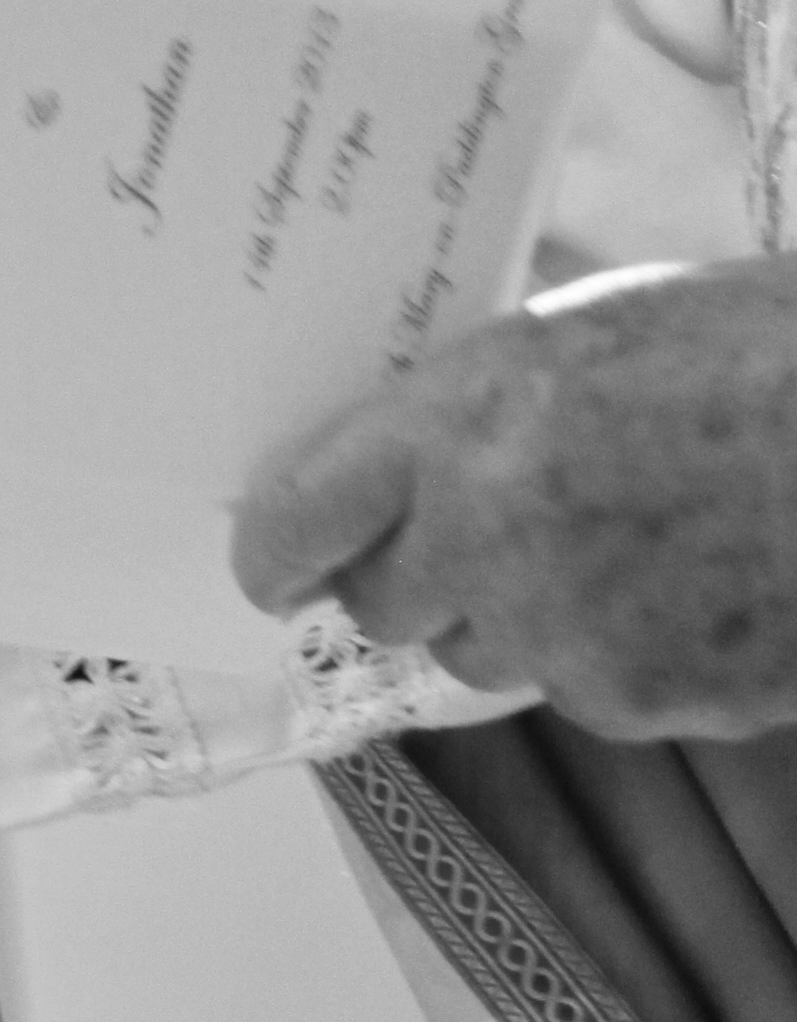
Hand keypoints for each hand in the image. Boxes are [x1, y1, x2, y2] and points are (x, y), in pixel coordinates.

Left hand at [231, 252, 796, 736]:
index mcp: (464, 421)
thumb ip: (490, 393)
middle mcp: (489, 535)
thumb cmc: (775, 353)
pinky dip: (636, 657)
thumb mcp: (607, 322)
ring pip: (492, 656)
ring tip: (641, 545)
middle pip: (385, 606)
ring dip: (534, 620)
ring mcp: (568, 630)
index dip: (277, 549)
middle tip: (503, 535)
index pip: (299, 513)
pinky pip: (598, 693)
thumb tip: (406, 443)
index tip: (274, 569)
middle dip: (425, 581)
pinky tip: (710, 589)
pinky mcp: (649, 699)